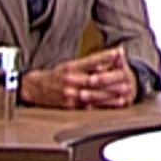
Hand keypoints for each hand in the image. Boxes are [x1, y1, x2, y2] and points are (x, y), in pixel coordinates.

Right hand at [21, 48, 136, 109]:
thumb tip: (106, 61)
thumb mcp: (68, 66)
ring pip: (94, 95)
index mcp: (71, 67)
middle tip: (126, 78)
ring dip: (111, 94)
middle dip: (112, 79)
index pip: (91, 60)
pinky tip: (114, 105)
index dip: (106, 56)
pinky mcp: (71, 107)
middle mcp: (71, 80)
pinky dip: (103, 106)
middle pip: (95, 79)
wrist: (34, 89)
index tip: (118, 53)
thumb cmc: (54, 76)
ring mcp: (71, 95)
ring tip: (124, 93)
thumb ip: (87, 65)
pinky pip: (90, 107)